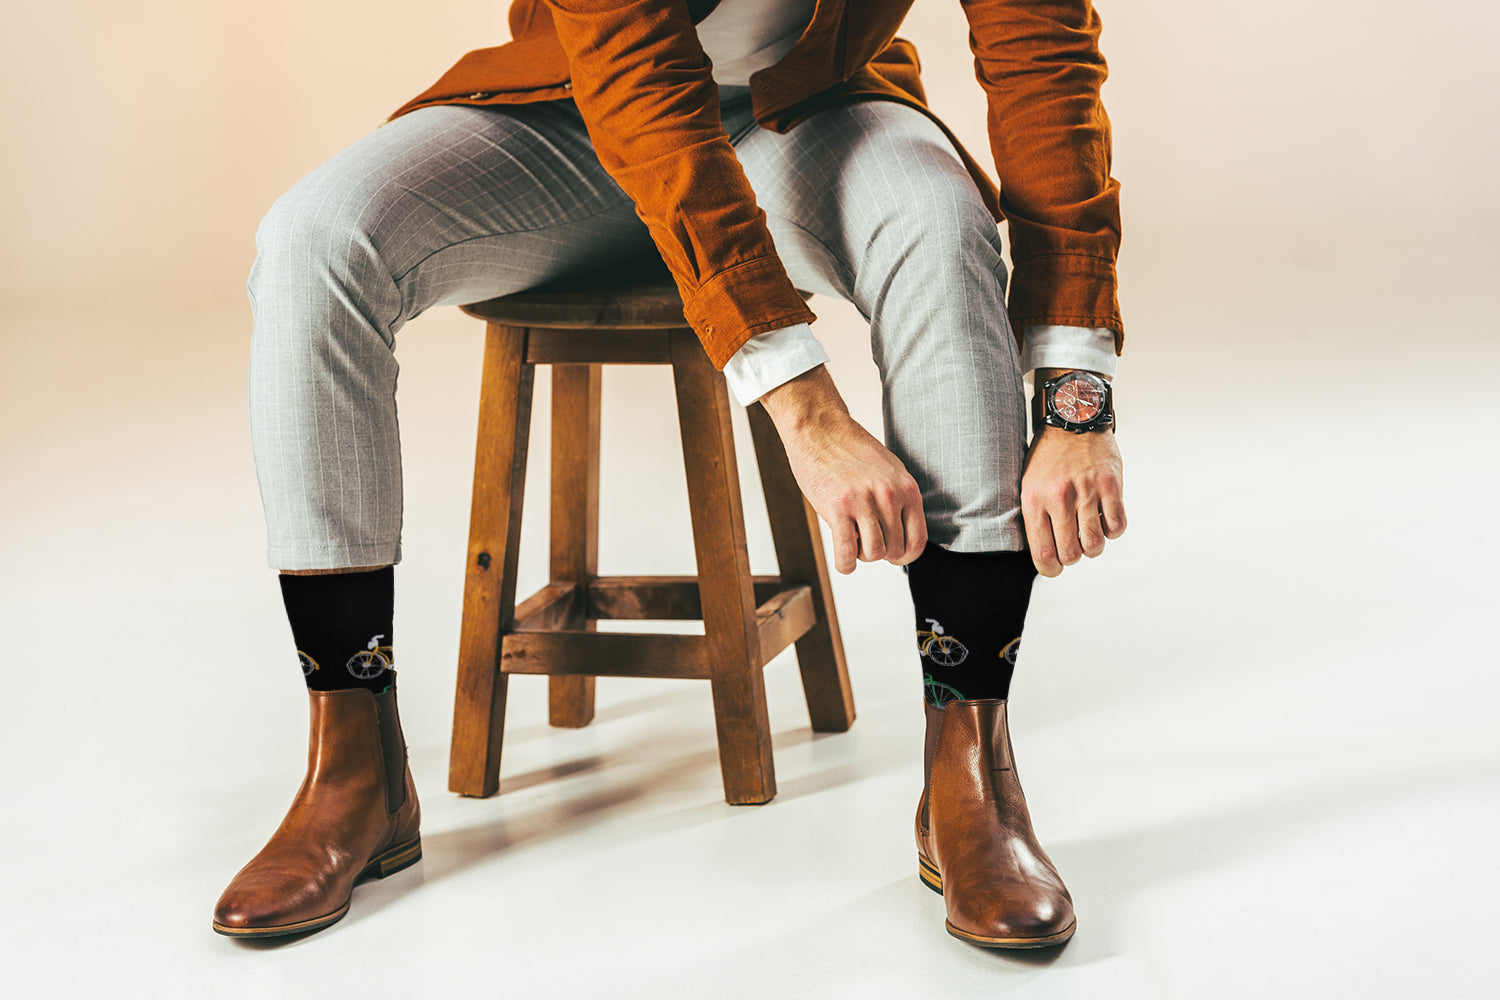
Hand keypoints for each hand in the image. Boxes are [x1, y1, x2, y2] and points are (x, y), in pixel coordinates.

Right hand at [759, 366, 926, 574]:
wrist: (819, 429)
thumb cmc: (851, 450)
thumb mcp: (889, 470)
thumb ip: (899, 500)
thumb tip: (903, 537)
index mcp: (906, 488)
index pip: (918, 541)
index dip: (905, 555)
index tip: (892, 554)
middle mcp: (889, 496)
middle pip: (893, 551)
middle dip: (879, 553)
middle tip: (864, 539)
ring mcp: (863, 502)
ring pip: (873, 554)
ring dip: (861, 555)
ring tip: (852, 539)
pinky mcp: (837, 507)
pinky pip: (846, 553)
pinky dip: (845, 564)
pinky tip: (843, 561)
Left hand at [1021, 425, 1125, 576]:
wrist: (1072, 417)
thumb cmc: (1047, 456)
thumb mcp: (1027, 484)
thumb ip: (1035, 517)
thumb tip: (1042, 554)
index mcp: (1034, 499)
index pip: (1043, 554)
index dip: (1051, 569)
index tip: (1054, 567)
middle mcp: (1060, 497)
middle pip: (1071, 554)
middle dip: (1073, 556)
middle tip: (1073, 545)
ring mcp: (1087, 491)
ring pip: (1095, 544)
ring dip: (1093, 546)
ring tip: (1088, 533)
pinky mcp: (1111, 484)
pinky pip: (1117, 525)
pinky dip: (1112, 529)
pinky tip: (1104, 518)